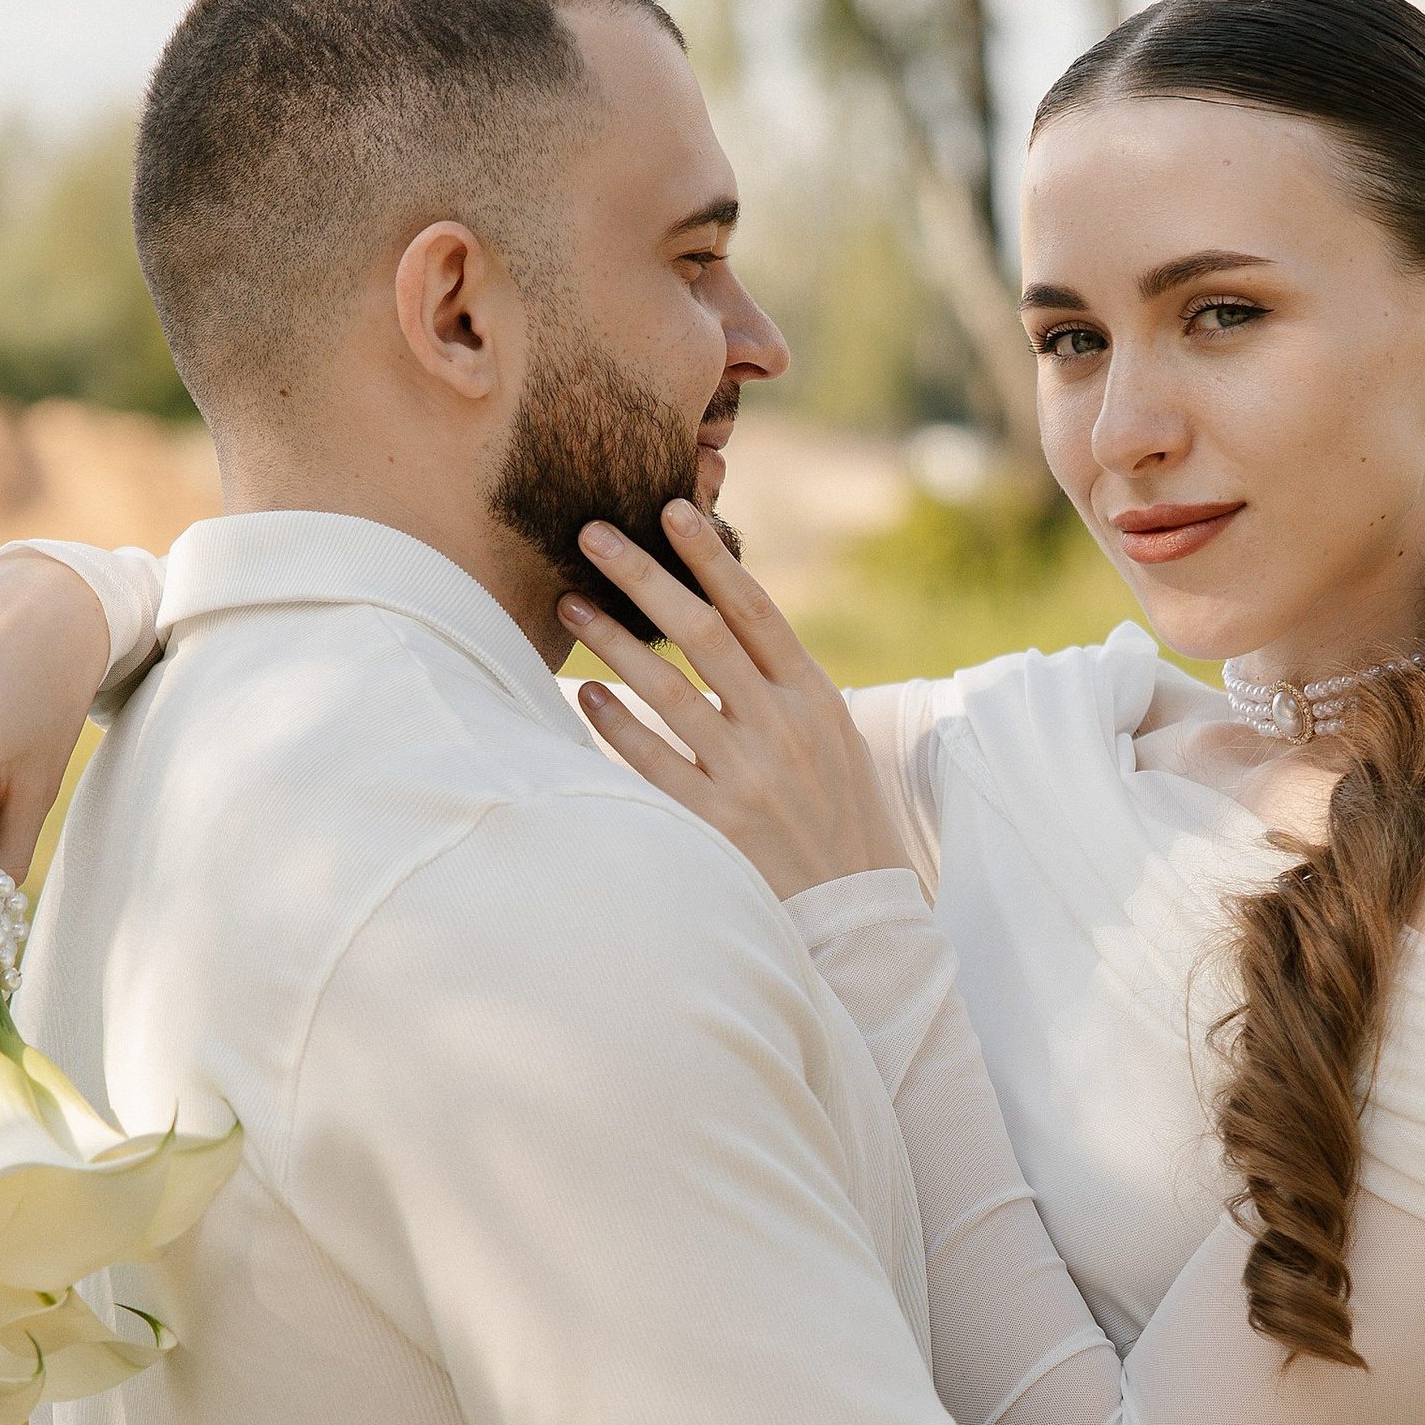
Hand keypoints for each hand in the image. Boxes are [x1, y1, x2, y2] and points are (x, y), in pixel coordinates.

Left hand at [558, 499, 917, 901]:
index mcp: (813, 698)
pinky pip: (651, 761)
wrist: (856, 914)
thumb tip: (728, 620)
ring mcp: (745, 775)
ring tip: (569, 603)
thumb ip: (784, 684)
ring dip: (610, 640)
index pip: (756, 609)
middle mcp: (780, 728)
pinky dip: (614, 723)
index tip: (672, 510)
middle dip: (642, 577)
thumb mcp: (833, 739)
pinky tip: (585, 693)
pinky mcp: (714, 823)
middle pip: (702, 634)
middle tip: (592, 534)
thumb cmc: (839, 816)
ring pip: (665, 691)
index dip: (712, 558)